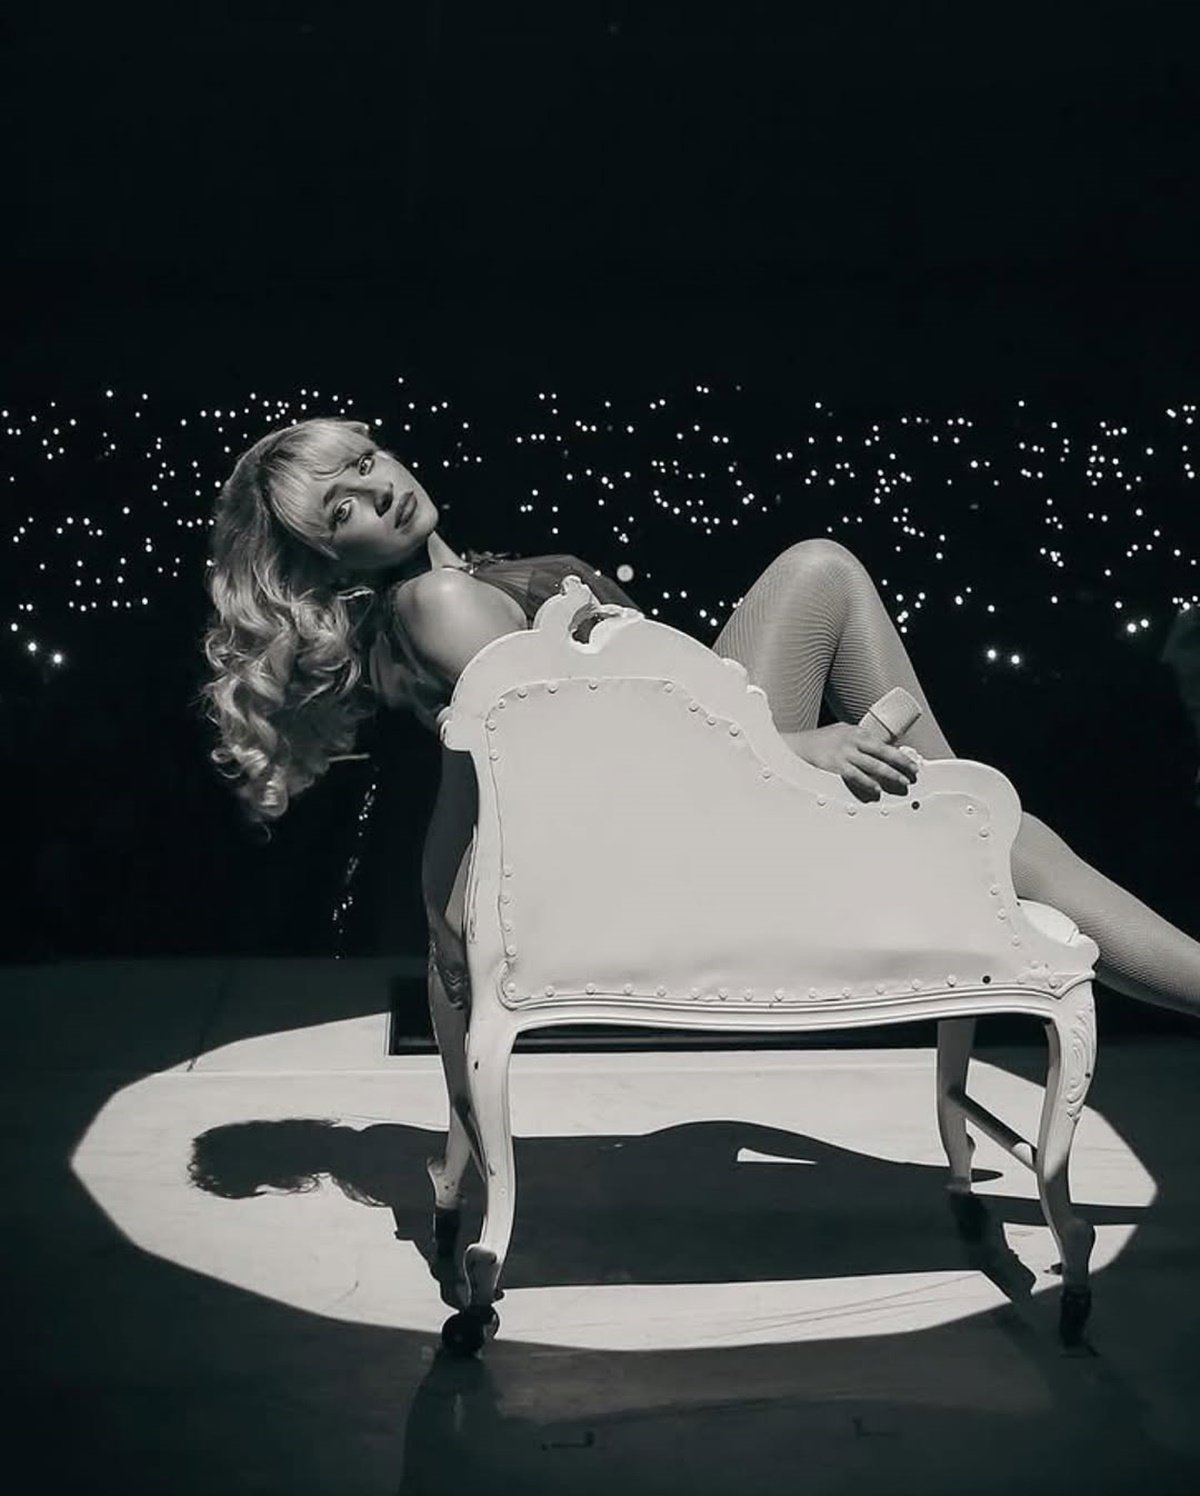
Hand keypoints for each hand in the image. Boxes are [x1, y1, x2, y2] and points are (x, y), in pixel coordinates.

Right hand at [790, 722, 919, 803]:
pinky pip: (856, 776)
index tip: (912, 763)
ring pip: (874, 766)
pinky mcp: (835, 765)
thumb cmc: (820, 741)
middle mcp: (853, 741)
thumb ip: (859, 739)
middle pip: (884, 753)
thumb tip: (879, 748)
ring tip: (902, 782)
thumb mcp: (842, 732)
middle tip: (913, 772)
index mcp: (857, 732)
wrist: (797, 747)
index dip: (900, 755)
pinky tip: (876, 790)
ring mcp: (845, 753)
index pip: (884, 744)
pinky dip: (868, 783)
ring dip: (890, 775)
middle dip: (901, 764)